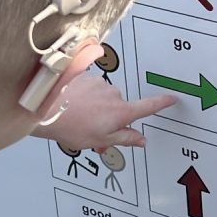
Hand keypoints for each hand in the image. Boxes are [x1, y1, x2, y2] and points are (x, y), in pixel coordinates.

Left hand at [32, 73, 175, 150]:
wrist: (45, 107)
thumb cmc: (72, 125)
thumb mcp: (101, 140)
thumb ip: (125, 138)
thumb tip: (140, 139)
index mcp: (120, 112)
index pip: (147, 107)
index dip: (161, 103)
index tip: (171, 99)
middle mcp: (113, 94)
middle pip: (120, 106)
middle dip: (111, 117)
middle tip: (95, 131)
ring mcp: (98, 84)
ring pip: (103, 97)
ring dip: (96, 107)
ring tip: (79, 119)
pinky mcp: (85, 76)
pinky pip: (91, 88)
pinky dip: (85, 97)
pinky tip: (73, 106)